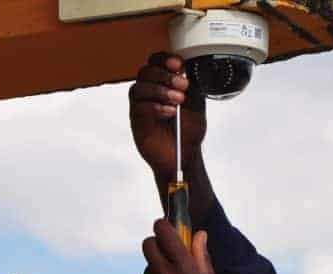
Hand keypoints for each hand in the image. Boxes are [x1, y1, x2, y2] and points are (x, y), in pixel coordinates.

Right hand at [129, 53, 206, 183]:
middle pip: (146, 71)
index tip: (178, 64)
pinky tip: (170, 112)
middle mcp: (150, 91)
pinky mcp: (137, 120)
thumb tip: (184, 71)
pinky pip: (139, 107)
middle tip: (182, 85)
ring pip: (139, 87)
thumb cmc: (189, 129)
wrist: (185, 154)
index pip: (157, 62)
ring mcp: (141, 105)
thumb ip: (190, 86)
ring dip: (160, 90)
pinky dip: (156, 107)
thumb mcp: (196, 104)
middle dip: (165, 75)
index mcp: (164, 82)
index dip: (165, 59)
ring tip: (178, 100)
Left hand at [135, 220, 220, 273]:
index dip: (164, 225)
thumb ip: (202, 258)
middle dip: (156, 244)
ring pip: (148, 268)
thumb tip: (199, 235)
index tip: (168, 226)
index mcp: (183, 270)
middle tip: (168, 254)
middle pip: (148, 244)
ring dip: (158, 271)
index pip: (165, 232)